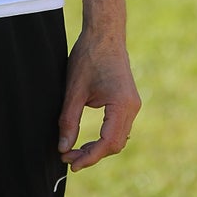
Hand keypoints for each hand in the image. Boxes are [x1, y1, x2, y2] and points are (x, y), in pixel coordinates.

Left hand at [58, 29, 140, 171]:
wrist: (104, 33)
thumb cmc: (88, 57)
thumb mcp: (74, 90)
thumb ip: (69, 120)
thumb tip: (63, 147)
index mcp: (122, 105)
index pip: (108, 143)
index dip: (89, 157)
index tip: (70, 163)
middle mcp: (132, 108)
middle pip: (115, 144)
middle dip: (92, 154)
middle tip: (68, 158)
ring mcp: (133, 105)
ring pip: (118, 138)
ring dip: (98, 147)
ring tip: (74, 151)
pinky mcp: (128, 101)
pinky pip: (119, 127)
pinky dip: (104, 137)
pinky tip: (89, 140)